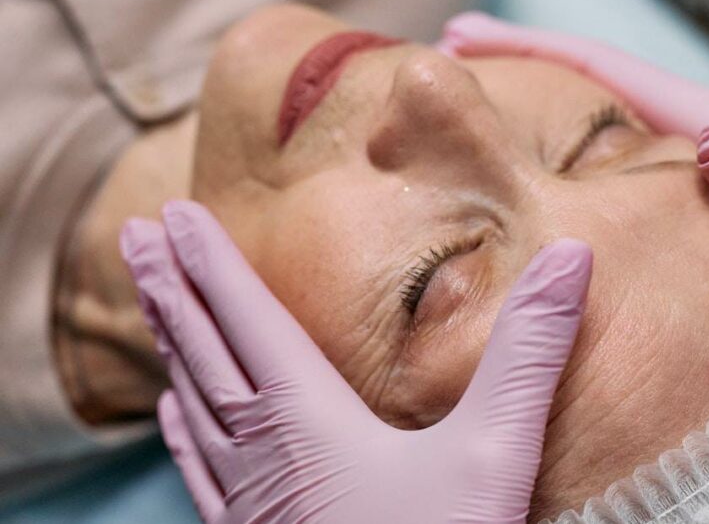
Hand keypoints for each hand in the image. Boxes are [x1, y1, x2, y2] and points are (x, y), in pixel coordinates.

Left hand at [119, 200, 591, 523]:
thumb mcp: (494, 452)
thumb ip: (527, 354)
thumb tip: (572, 255)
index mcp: (305, 418)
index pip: (246, 318)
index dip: (211, 262)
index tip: (173, 214)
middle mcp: (261, 453)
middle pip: (202, 352)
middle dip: (170, 288)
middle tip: (136, 235)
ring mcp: (248, 501)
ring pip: (193, 405)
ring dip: (171, 346)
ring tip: (152, 303)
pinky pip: (200, 469)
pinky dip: (181, 429)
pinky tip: (171, 415)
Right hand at [439, 13, 708, 341]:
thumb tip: (708, 140)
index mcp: (701, 116)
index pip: (599, 67)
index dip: (528, 49)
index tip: (461, 36)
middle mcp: (692, 129)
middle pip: (584, 91)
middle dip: (515, 76)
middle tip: (447, 76)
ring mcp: (700, 159)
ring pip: (598, 134)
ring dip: (539, 123)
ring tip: (482, 131)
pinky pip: (624, 174)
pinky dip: (580, 169)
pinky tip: (564, 196)